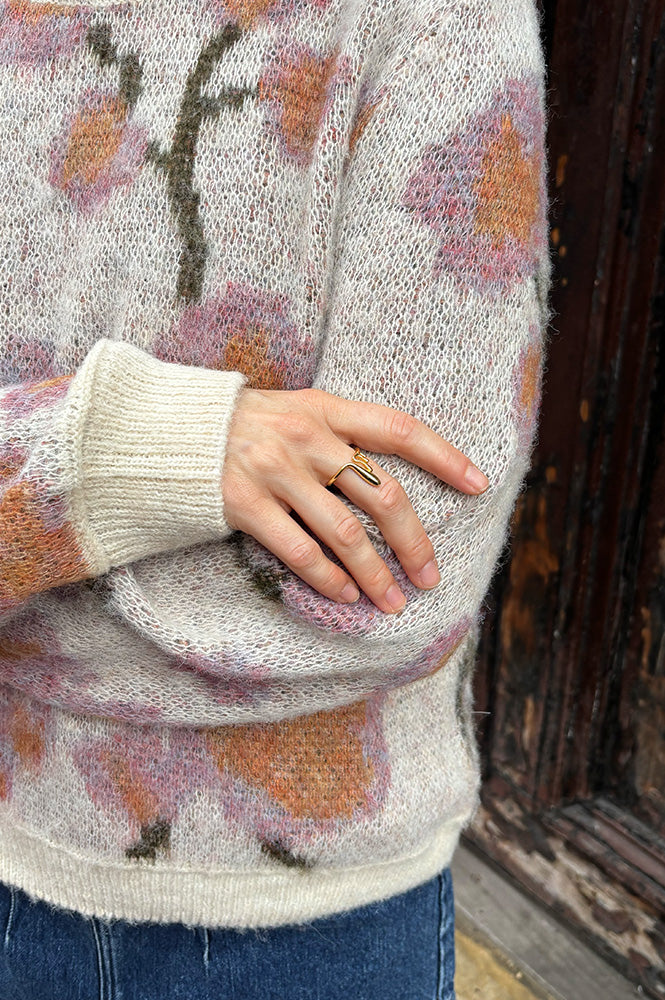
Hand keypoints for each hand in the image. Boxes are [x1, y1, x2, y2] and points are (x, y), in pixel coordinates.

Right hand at [222, 387, 488, 613]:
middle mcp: (306, 437)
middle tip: (430, 576)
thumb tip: (387, 483)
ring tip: (393, 602)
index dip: (444, 456)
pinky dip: (329, 579)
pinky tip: (346, 596)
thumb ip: (338, 435)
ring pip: (345, 533)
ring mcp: (275, 471)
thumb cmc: (241, 425)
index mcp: (325, 409)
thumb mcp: (294, 411)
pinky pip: (299, 551)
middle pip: (382, 494)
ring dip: (376, 575)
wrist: (167, 431)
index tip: (479, 484)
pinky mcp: (245, 504)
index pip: (399, 429)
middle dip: (413, 541)